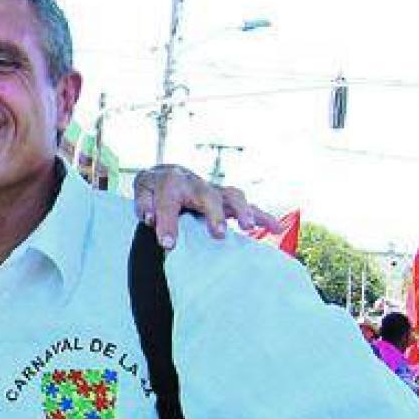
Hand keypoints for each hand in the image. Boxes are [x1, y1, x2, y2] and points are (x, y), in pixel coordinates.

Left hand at [133, 165, 282, 248]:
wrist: (166, 174)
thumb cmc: (153, 189)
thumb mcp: (141, 193)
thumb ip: (144, 206)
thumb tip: (152, 219)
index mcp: (170, 183)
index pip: (168, 204)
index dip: (167, 224)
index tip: (167, 245)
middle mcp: (196, 184)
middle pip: (208, 195)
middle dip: (214, 214)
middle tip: (218, 234)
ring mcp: (214, 191)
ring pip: (232, 196)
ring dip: (243, 210)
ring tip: (250, 228)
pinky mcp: (226, 199)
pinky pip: (247, 205)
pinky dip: (263, 215)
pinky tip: (277, 228)